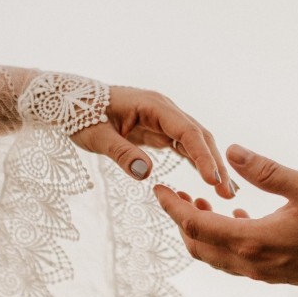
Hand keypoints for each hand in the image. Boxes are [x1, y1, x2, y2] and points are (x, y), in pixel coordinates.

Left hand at [73, 86, 234, 197]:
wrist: (69, 102)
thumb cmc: (79, 115)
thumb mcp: (96, 136)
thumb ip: (121, 153)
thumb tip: (145, 173)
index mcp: (153, 105)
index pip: (187, 131)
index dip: (202, 156)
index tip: (212, 180)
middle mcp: (164, 109)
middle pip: (199, 137)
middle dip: (215, 164)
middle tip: (228, 193)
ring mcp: (164, 119)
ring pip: (196, 143)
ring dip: (211, 166)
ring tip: (227, 193)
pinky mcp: (159, 130)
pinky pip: (184, 146)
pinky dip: (198, 163)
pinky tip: (210, 181)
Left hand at [154, 145, 297, 285]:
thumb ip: (266, 171)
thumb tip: (230, 151)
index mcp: (254, 241)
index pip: (196, 225)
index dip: (173, 207)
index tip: (159, 189)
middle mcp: (253, 263)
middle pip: (199, 246)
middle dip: (182, 220)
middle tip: (175, 194)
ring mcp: (264, 273)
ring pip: (216, 256)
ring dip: (202, 231)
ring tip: (200, 201)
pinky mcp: (276, 275)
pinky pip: (236, 260)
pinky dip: (223, 240)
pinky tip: (235, 217)